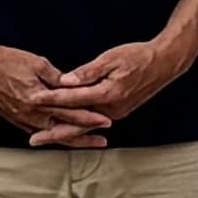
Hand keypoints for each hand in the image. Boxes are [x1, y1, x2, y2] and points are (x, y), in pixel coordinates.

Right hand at [0, 39, 97, 139]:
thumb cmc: (7, 62)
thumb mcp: (37, 63)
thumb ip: (57, 77)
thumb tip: (74, 85)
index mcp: (38, 100)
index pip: (70, 112)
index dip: (89, 117)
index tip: (106, 121)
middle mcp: (31, 115)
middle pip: (63, 130)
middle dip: (84, 136)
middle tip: (103, 141)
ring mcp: (22, 120)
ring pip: (51, 135)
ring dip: (70, 139)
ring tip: (86, 143)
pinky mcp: (15, 120)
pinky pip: (38, 132)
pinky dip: (53, 136)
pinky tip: (61, 138)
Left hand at [27, 33, 183, 146]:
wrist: (165, 63)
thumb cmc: (139, 56)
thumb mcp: (112, 58)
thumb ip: (88, 72)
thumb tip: (65, 81)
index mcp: (108, 94)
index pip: (72, 99)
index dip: (50, 99)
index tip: (32, 100)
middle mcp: (111, 109)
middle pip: (77, 125)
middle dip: (53, 133)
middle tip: (32, 141)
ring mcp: (116, 113)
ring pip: (85, 127)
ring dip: (64, 133)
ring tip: (45, 139)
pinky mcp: (118, 112)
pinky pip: (93, 123)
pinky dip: (78, 128)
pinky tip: (67, 130)